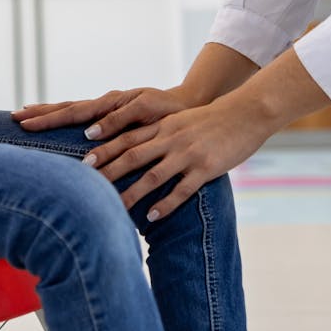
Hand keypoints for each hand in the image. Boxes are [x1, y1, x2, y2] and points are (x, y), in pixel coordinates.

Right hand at [13, 86, 192, 138]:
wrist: (188, 105)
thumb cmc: (169, 112)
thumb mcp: (146, 113)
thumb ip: (118, 121)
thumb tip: (89, 134)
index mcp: (110, 103)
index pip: (72, 111)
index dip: (47, 118)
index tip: (24, 121)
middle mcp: (105, 104)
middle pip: (66, 108)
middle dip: (40, 114)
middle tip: (12, 118)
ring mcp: (107, 108)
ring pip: (72, 110)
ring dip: (48, 113)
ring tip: (24, 115)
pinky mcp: (113, 115)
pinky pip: (84, 116)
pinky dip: (66, 117)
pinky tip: (56, 121)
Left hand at [91, 95, 276, 220]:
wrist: (247, 113)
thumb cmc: (212, 120)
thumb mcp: (181, 120)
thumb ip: (160, 132)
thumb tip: (135, 148)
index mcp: (164, 126)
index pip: (128, 137)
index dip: (105, 148)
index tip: (84, 160)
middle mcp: (172, 138)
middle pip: (132, 156)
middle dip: (108, 171)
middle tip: (86, 184)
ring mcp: (189, 153)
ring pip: (153, 175)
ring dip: (132, 193)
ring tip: (114, 208)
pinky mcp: (206, 168)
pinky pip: (182, 189)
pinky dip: (165, 204)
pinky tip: (152, 217)